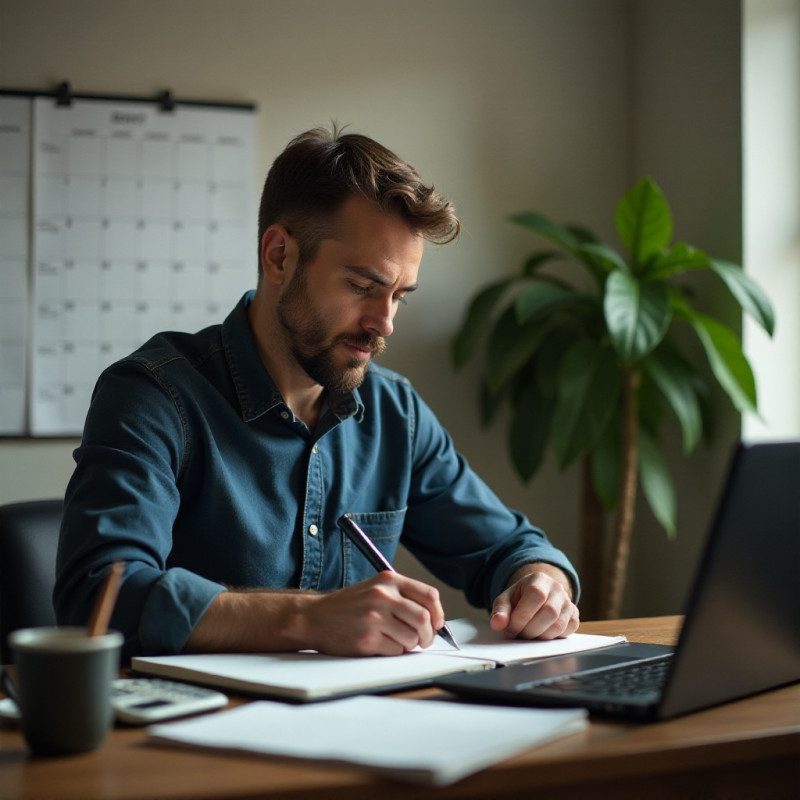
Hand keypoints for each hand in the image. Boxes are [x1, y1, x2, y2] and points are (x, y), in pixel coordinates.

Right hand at [303, 572, 445, 656]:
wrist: (315, 617)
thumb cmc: (349, 605)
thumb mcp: (376, 588)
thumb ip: (402, 597)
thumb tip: (434, 618)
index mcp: (388, 580)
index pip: (428, 595)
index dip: (438, 613)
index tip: (436, 623)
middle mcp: (382, 596)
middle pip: (423, 619)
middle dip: (428, 635)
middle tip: (423, 640)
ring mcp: (374, 617)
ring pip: (411, 638)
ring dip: (410, 644)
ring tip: (397, 640)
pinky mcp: (367, 639)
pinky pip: (396, 650)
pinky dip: (394, 651)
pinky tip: (381, 645)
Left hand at [490, 564, 578, 639]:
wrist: (536, 595)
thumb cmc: (520, 597)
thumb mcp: (506, 600)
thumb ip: (500, 611)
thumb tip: (497, 624)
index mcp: (539, 579)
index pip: (535, 596)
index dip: (522, 617)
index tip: (510, 630)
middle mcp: (557, 588)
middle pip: (549, 612)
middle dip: (530, 630)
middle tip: (519, 635)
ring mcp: (568, 601)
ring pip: (559, 625)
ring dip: (540, 636)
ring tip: (528, 635)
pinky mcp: (574, 615)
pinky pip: (568, 631)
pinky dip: (553, 637)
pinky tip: (541, 633)